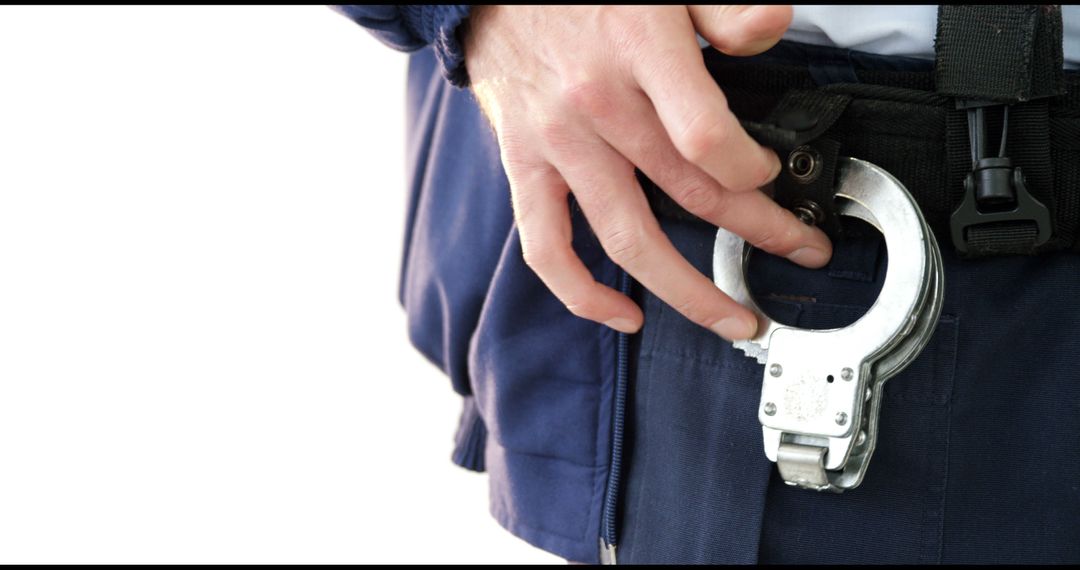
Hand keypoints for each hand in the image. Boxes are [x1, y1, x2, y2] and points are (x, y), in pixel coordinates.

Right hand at [463, 5, 831, 339]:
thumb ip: (723, 7)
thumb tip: (771, 25)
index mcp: (638, 50)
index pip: (706, 140)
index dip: (752, 170)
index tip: (772, 174)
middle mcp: (595, 105)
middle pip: (687, 193)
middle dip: (759, 231)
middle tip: (800, 250)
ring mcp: (557, 143)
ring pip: (627, 238)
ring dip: (688, 290)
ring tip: (732, 317)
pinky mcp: (524, 165)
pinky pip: (546, 247)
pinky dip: (581, 293)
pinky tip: (622, 316)